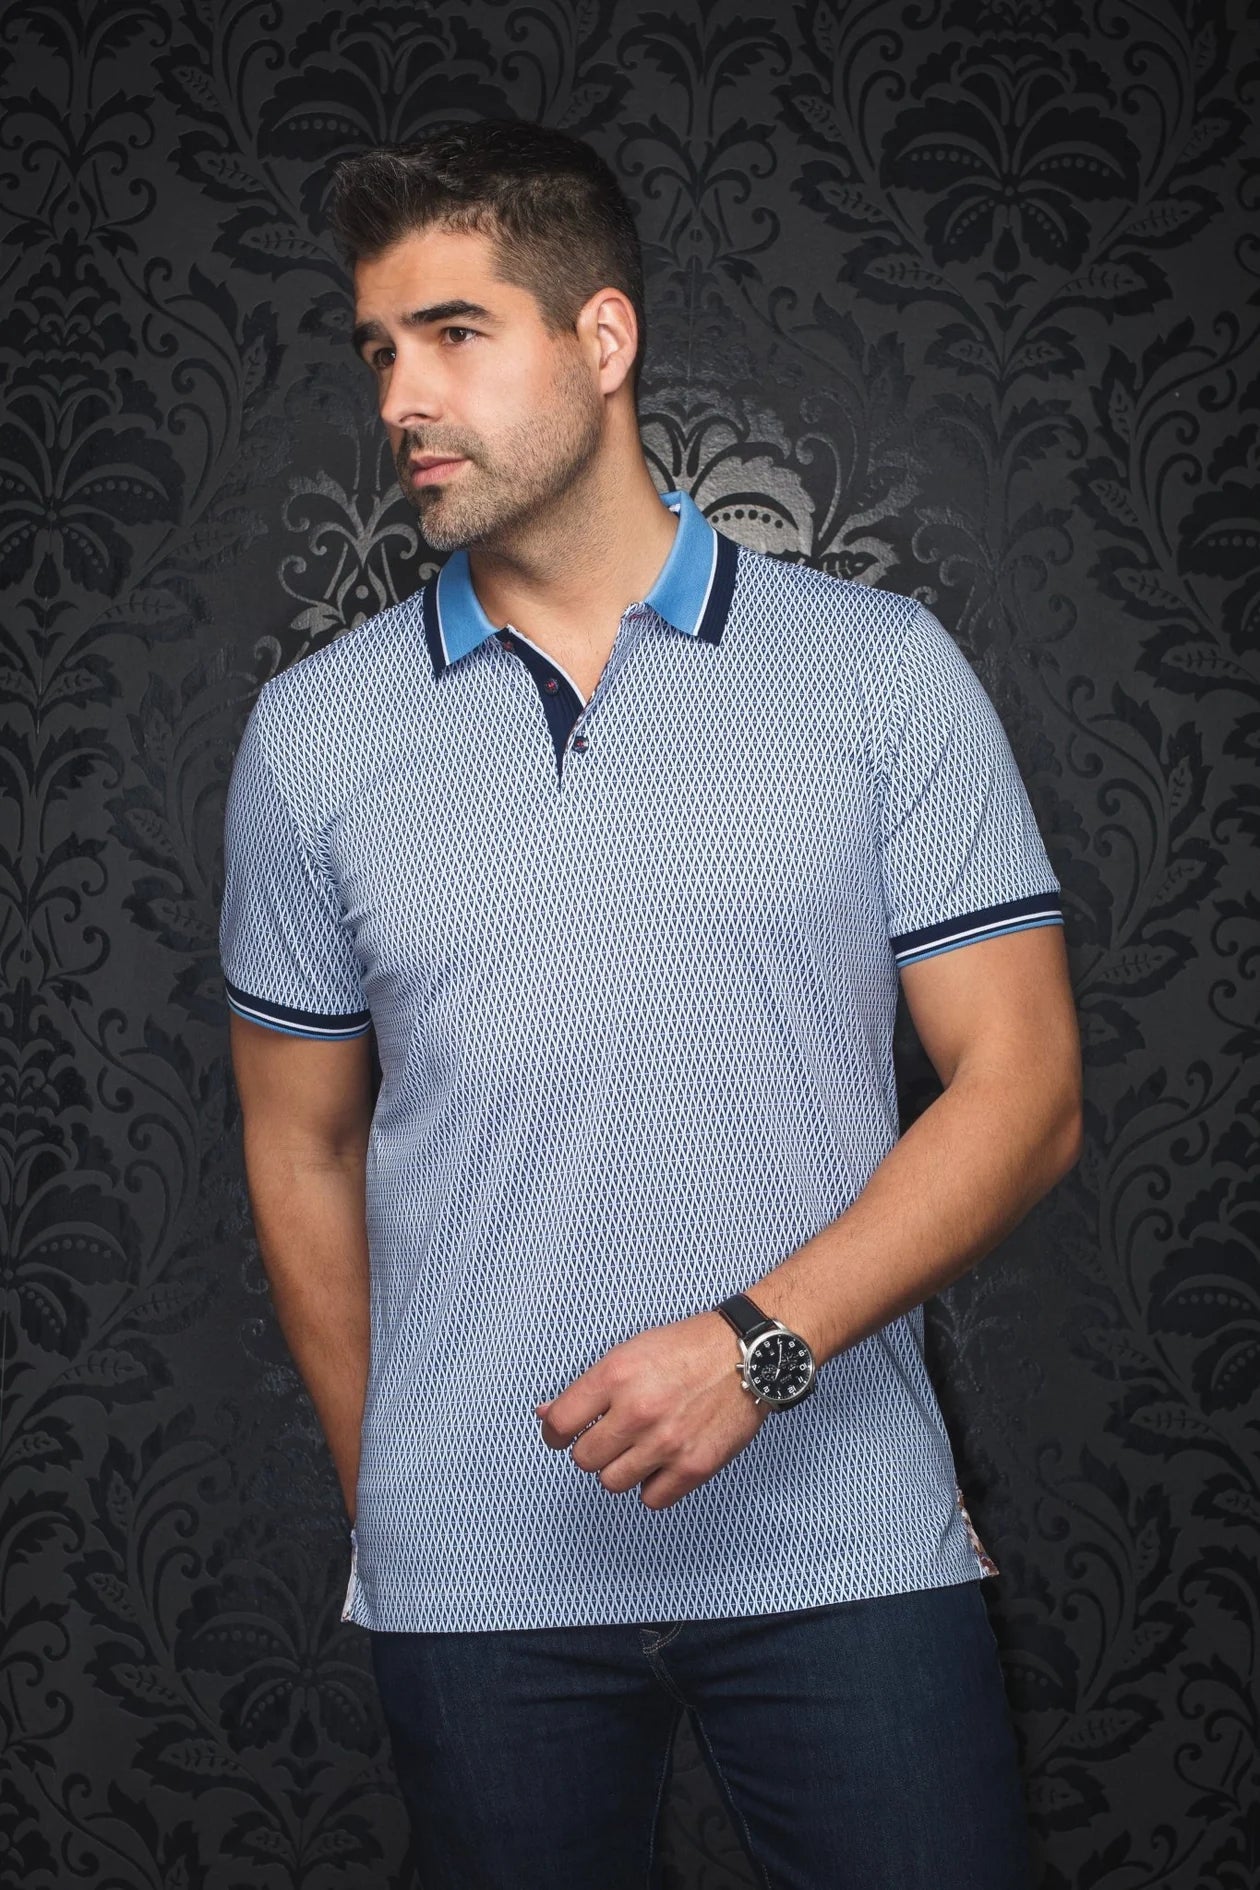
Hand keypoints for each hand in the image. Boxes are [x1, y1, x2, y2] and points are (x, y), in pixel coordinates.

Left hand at [536, 1309, 768, 1509]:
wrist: (747, 1356)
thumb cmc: (687, 1349)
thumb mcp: (629, 1353)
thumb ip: (587, 1388)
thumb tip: (545, 1415)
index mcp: (616, 1375)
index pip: (559, 1424)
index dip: (555, 1434)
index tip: (563, 1435)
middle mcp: (638, 1410)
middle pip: (584, 1459)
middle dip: (593, 1449)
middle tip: (613, 1436)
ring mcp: (666, 1442)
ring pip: (612, 1483)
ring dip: (621, 1468)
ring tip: (640, 1448)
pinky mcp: (694, 1466)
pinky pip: (651, 1499)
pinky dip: (653, 1486)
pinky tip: (662, 1462)